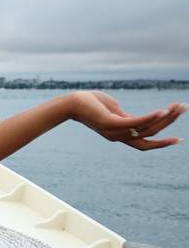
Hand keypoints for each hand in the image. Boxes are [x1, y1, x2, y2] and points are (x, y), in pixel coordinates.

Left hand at [69, 91, 185, 149]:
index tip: (178, 140)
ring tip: (178, 106)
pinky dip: (151, 117)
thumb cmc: (90, 104)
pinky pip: (135, 122)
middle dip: (169, 123)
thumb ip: (125, 116)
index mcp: (120, 134)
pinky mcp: (110, 123)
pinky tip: (163, 111)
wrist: (70, 103)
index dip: (161, 143)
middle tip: (184, 109)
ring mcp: (114, 131)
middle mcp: (118, 136)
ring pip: (146, 128)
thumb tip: (133, 117)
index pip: (144, 143)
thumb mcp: (112, 110)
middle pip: (150, 134)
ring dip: (165, 117)